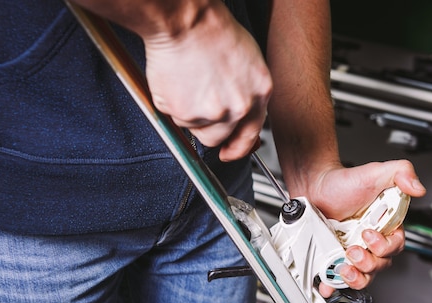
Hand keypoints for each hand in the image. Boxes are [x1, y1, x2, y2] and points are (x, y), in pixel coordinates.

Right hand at [142, 0, 271, 160]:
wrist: (186, 21)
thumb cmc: (212, 30)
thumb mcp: (247, 61)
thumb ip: (245, 92)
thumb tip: (237, 114)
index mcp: (259, 93)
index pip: (251, 134)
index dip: (238, 147)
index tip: (230, 152)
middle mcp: (239, 107)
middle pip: (220, 137)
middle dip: (208, 128)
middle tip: (198, 108)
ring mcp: (212, 113)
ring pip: (196, 129)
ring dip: (189, 114)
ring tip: (187, 84)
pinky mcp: (185, 112)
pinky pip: (175, 118)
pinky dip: (172, 104)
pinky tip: (176, 81)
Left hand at [307, 160, 425, 296]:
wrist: (315, 185)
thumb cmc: (345, 182)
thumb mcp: (375, 172)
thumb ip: (401, 173)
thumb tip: (418, 187)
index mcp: (385, 226)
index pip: (395, 246)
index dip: (385, 246)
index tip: (369, 234)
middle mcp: (370, 242)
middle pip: (380, 265)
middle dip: (368, 262)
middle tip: (353, 250)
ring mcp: (352, 252)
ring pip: (363, 276)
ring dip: (355, 278)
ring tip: (344, 268)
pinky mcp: (334, 258)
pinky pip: (337, 278)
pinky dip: (333, 285)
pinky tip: (328, 283)